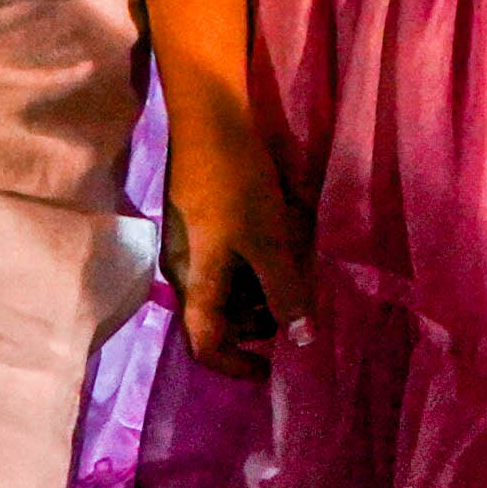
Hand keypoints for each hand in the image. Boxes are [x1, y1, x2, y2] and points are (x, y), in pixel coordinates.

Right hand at [161, 100, 314, 373]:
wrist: (209, 117)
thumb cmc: (237, 181)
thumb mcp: (268, 239)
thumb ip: (285, 291)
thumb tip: (304, 341)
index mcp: (193, 282)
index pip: (204, 344)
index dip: (233, 365)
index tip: (267, 370)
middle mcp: (182, 270)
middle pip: (214, 318)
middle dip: (253, 326)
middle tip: (294, 314)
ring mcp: (187, 245)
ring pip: (220, 290)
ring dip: (254, 297)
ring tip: (291, 280)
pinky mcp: (196, 223)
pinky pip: (221, 265)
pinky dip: (248, 271)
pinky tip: (276, 250)